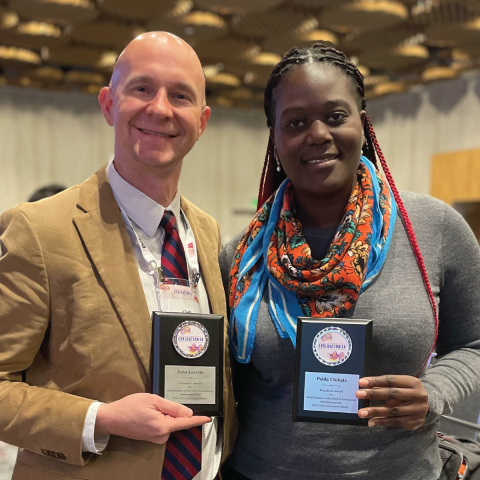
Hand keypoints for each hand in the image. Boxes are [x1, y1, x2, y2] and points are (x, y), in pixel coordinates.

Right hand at [95, 393, 210, 443]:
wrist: (111, 418)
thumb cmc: (130, 407)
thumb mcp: (153, 400)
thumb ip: (173, 407)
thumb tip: (188, 413)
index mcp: (163, 426)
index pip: (185, 422)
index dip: (198, 420)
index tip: (208, 418)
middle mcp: (160, 436)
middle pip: (177, 422)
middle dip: (173, 411)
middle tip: (157, 403)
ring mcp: (155, 439)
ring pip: (169, 423)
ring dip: (165, 414)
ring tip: (149, 407)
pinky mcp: (150, 438)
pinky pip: (162, 426)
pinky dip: (161, 418)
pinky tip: (148, 412)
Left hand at [356, 375, 428, 429]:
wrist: (431, 405)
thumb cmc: (409, 391)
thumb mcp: (403, 384)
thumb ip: (387, 385)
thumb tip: (366, 386)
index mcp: (412, 382)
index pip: (391, 380)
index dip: (375, 381)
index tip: (361, 382)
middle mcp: (416, 396)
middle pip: (392, 394)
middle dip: (373, 394)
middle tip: (358, 394)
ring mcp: (416, 410)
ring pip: (392, 411)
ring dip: (375, 411)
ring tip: (361, 412)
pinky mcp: (413, 422)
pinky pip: (394, 422)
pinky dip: (381, 421)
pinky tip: (371, 421)